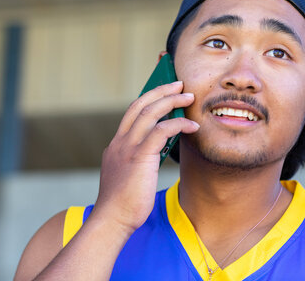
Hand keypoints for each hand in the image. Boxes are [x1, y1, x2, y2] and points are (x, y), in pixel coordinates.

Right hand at [92, 81, 198, 232]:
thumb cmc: (122, 204)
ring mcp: (128, 147)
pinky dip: (178, 124)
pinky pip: (161, 130)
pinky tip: (192, 126)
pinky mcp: (140, 156)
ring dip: (171, 100)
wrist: (112, 220)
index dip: (149, 99)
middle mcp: (120, 141)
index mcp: (116, 145)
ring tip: (189, 96)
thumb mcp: (126, 175)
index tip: (163, 92)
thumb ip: (136, 160)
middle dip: (161, 90)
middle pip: (140, 104)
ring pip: (150, 112)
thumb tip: (153, 153)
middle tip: (178, 84)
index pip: (132, 112)